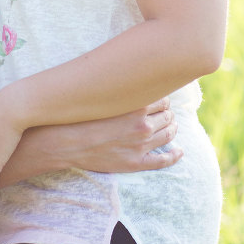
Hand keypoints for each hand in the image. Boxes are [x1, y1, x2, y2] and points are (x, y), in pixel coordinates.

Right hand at [41, 98, 181, 173]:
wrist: (64, 142)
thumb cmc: (81, 115)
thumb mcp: (104, 96)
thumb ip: (124, 90)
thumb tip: (138, 81)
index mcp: (136, 106)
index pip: (163, 100)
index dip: (163, 100)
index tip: (159, 101)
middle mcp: (142, 125)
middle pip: (168, 117)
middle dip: (167, 114)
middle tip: (164, 113)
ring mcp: (140, 145)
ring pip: (168, 135)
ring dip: (171, 129)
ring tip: (170, 127)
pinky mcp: (135, 163)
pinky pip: (163, 160)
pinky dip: (174, 155)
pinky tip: (178, 151)